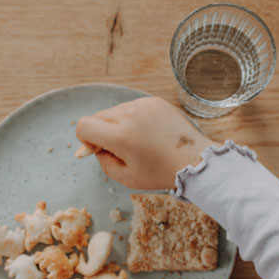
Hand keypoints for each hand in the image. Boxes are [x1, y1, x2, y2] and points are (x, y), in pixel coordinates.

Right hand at [75, 96, 215, 189]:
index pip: (84, 126)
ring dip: (118, 124)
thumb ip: (104, 162)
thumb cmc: (160, 172)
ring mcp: (143, 105)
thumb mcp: (126, 178)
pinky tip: (148, 132)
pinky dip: (134, 118)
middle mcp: (130, 115)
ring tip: (138, 140)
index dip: (85, 139)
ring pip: (115, 111)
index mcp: (121, 136)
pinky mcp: (154, 101)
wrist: (193, 160)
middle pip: (98, 117)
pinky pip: (133, 106)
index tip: (98, 148)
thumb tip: (96, 148)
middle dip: (101, 132)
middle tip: (118, 147)